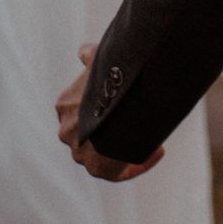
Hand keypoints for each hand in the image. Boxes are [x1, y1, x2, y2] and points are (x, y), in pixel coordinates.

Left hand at [56, 44, 163, 182]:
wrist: (119, 107)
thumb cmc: (112, 79)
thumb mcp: (101, 60)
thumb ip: (91, 55)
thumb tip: (83, 51)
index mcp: (65, 105)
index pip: (82, 110)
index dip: (106, 106)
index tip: (126, 104)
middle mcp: (68, 131)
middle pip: (91, 133)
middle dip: (113, 128)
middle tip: (137, 120)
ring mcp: (80, 152)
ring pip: (103, 153)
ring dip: (124, 146)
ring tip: (150, 136)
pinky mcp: (97, 169)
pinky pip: (117, 171)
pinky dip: (138, 162)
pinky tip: (157, 150)